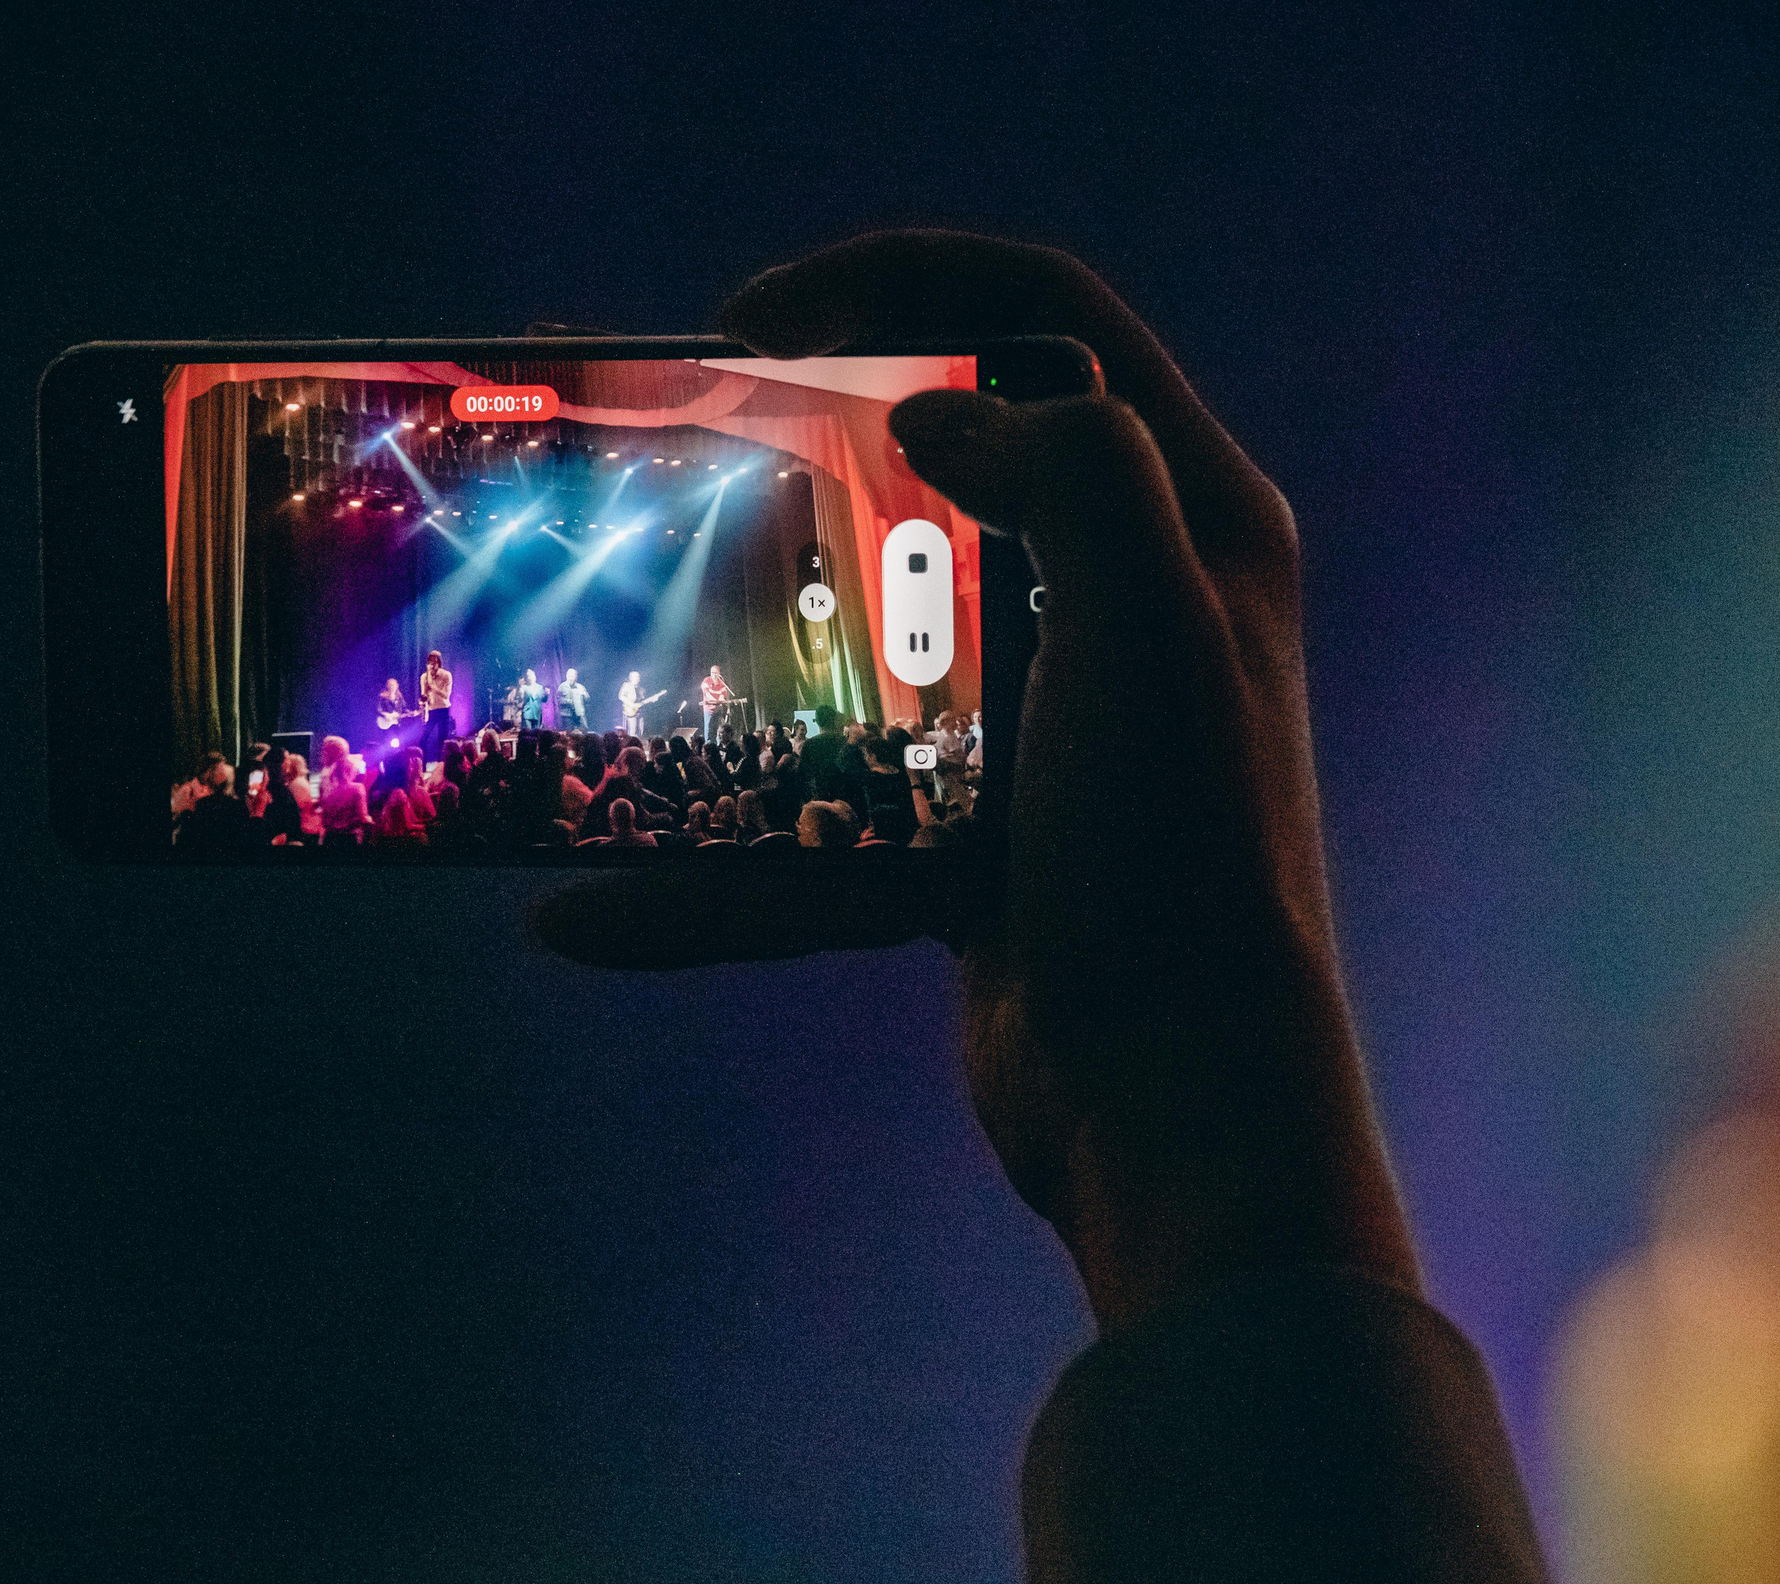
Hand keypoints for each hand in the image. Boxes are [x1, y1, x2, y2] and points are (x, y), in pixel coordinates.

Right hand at [533, 232, 1418, 1328]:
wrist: (1178, 1113)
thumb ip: (1073, 474)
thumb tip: (935, 413)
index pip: (1047, 319)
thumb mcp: (1152, 632)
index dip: (900, 275)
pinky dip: (714, 872)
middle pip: (939, 464)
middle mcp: (1125, 605)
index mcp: (1190, 524)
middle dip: (796, 448)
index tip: (750, 316)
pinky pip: (821, 822)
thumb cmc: (1181, 865)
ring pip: (864, 639)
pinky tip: (589, 911)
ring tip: (618, 638)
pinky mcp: (973, 841)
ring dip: (741, 643)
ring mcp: (1042, 728)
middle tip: (671, 448)